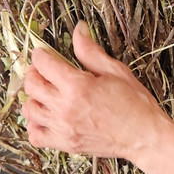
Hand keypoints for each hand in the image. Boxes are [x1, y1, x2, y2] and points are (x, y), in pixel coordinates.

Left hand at [21, 22, 173, 173]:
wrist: (144, 137)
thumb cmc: (135, 104)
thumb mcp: (115, 71)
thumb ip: (91, 51)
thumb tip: (78, 30)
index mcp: (77, 86)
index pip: (43, 64)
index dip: (41, 55)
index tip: (43, 54)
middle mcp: (65, 108)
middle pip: (32, 85)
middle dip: (35, 74)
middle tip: (44, 72)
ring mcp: (63, 128)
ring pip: (29, 110)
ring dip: (34, 99)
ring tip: (46, 94)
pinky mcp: (65, 144)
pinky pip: (35, 135)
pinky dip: (35, 125)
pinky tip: (46, 117)